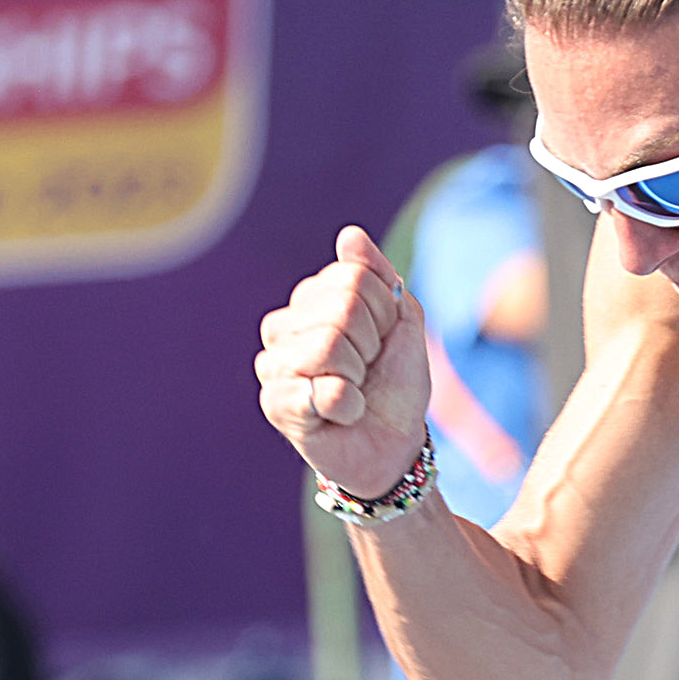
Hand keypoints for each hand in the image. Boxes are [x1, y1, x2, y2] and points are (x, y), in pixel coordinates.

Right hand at [256, 225, 431, 495]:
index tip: (382, 341)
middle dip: (372, 345)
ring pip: (330, 345)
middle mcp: (284, 326)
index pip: (355, 277)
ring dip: (359, 376)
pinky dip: (348, 405)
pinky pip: (321, 389)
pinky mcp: (276, 403)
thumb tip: (349, 235)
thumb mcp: (403, 321)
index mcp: (312, 299)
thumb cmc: (394, 383)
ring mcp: (275, 364)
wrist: (394, 443)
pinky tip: (341, 413)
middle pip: (343, 307)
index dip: (385, 313)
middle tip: (367, 371)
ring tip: (354, 390)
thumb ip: (379, 276)